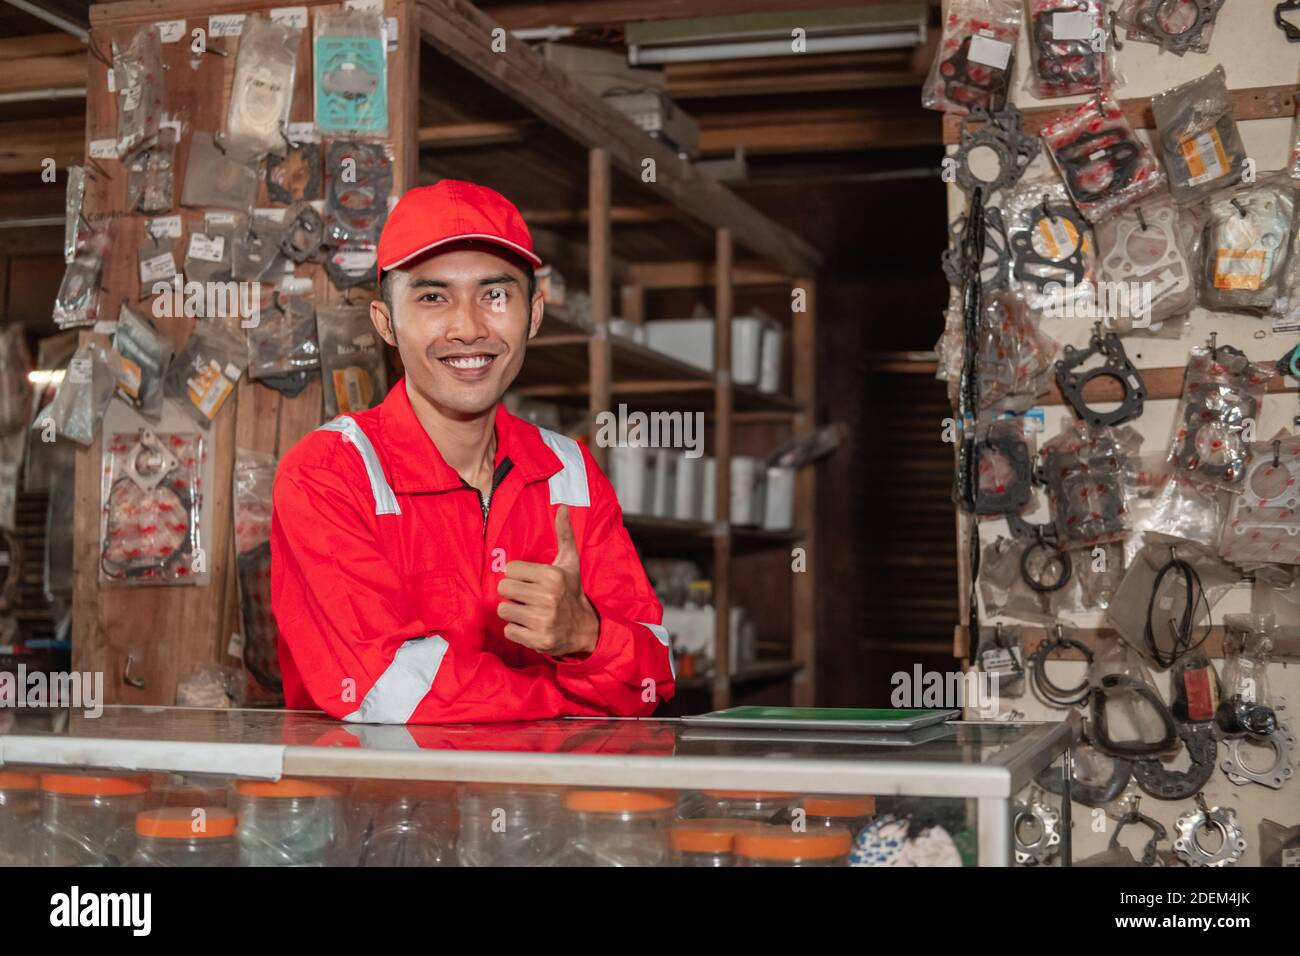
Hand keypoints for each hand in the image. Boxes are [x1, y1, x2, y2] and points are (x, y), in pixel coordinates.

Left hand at [496, 505, 599, 657]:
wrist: (585, 629)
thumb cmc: (571, 591)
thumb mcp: (570, 563)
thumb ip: (563, 534)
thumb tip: (562, 507)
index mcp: (552, 576)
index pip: (510, 570)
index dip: (518, 576)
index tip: (531, 582)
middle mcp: (548, 597)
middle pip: (503, 589)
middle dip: (514, 593)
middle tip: (529, 597)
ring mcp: (543, 620)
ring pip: (504, 610)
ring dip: (514, 612)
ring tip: (530, 612)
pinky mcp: (538, 640)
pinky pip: (509, 631)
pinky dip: (517, 630)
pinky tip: (531, 627)